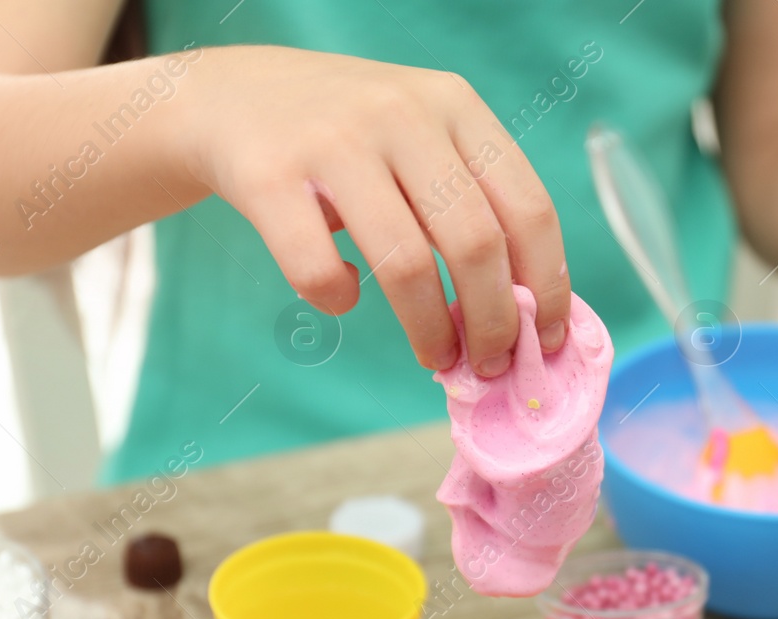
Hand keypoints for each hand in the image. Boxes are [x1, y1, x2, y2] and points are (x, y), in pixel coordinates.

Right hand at [180, 46, 568, 374]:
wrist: (231, 96)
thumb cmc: (350, 139)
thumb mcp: (421, 138)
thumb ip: (470, 202)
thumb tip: (525, 313)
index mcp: (455, 105)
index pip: (527, 207)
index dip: (547, 285)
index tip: (546, 339)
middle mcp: (401, 114)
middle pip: (475, 243)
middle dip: (493, 322)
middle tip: (490, 363)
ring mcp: (333, 142)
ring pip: (406, 265)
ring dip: (430, 331)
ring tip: (435, 356)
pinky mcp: (270, 177)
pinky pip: (320, 273)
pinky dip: (340, 300)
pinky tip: (345, 294)